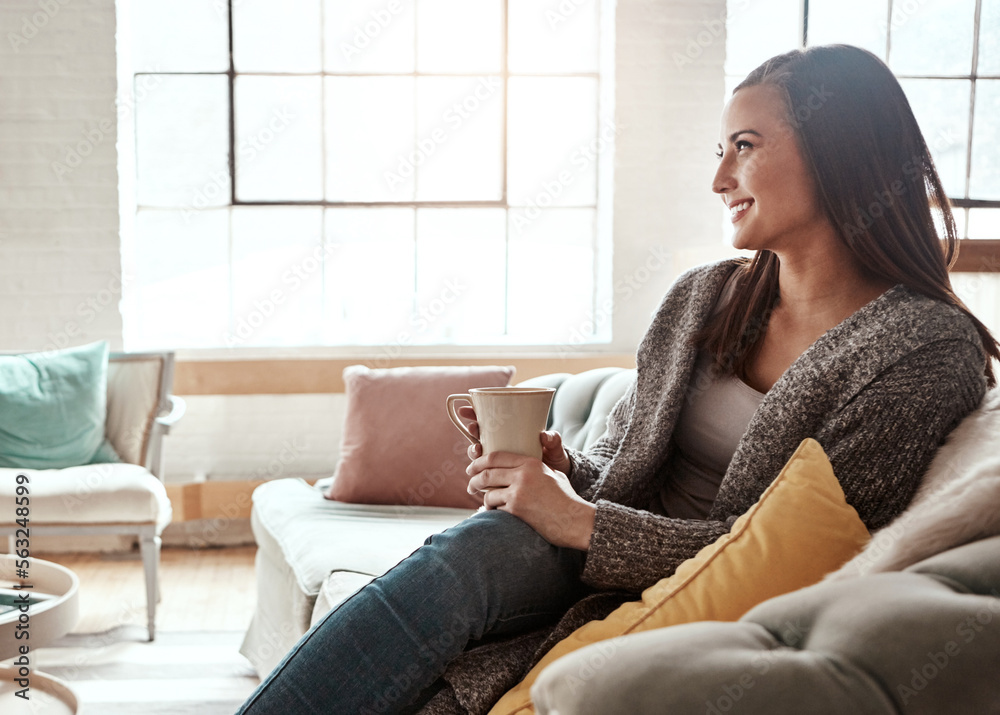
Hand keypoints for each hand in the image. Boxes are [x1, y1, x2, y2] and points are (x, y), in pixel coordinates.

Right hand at [457, 406, 571, 474]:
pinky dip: (480, 472)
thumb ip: (553, 441)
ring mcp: (500, 460)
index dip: (474, 413)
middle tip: (473, 428)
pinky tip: (479, 473)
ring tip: (477, 449)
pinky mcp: (500, 476)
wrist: (556, 481)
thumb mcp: (555, 448)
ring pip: (479, 453)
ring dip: (473, 450)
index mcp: (511, 432)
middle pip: (479, 435)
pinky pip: (486, 473)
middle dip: (472, 431)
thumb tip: (545, 435)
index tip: (466, 409)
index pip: (489, 419)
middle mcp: (501, 444)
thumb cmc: (554, 459)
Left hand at [466, 451, 595, 550]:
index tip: (473, 467)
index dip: (480, 461)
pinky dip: (492, 510)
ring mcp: (518, 492)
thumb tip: (516, 467)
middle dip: (474, 479)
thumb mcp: (552, 474)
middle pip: (487, 472)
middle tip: (470, 485)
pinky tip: (495, 512)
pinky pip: (495, 507)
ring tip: (483, 501)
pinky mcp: (516, 509)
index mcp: (530, 462)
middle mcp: (522, 474)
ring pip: (488, 491)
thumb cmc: (566, 498)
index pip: (496, 456)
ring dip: (482, 497)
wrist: (575, 520)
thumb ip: (534, 468)